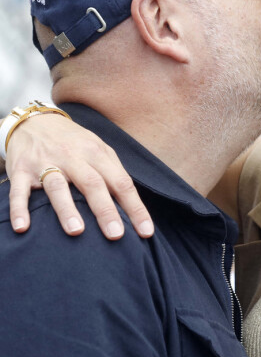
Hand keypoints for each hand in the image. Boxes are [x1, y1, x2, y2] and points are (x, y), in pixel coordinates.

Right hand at [6, 113, 153, 238]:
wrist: (36, 121)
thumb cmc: (75, 142)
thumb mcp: (99, 149)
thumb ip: (114, 173)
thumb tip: (133, 205)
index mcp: (98, 154)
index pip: (122, 183)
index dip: (135, 207)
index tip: (146, 232)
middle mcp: (74, 157)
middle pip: (93, 184)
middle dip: (106, 210)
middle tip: (116, 235)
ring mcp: (47, 163)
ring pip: (58, 186)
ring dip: (67, 209)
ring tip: (77, 231)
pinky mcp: (21, 170)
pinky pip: (19, 190)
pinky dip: (19, 209)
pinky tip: (23, 227)